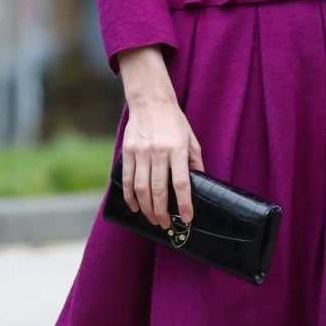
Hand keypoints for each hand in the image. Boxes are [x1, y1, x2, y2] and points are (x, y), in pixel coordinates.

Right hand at [116, 47, 203, 228]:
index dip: (184, 203)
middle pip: (158, 189)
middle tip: (165, 224)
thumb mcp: (191, 139)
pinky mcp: (128, 151)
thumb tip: (199, 183)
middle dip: (161, 212)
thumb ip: (195, 161)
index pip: (181, 182)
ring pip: (140, 188)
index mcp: (177, 149)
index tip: (187, 217)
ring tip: (152, 219)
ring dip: (146, 208)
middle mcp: (158, 152)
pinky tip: (135, 207)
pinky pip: (126, 179)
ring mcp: (140, 152)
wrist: (150, 101)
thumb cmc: (174, 122)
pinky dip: (129, 196)